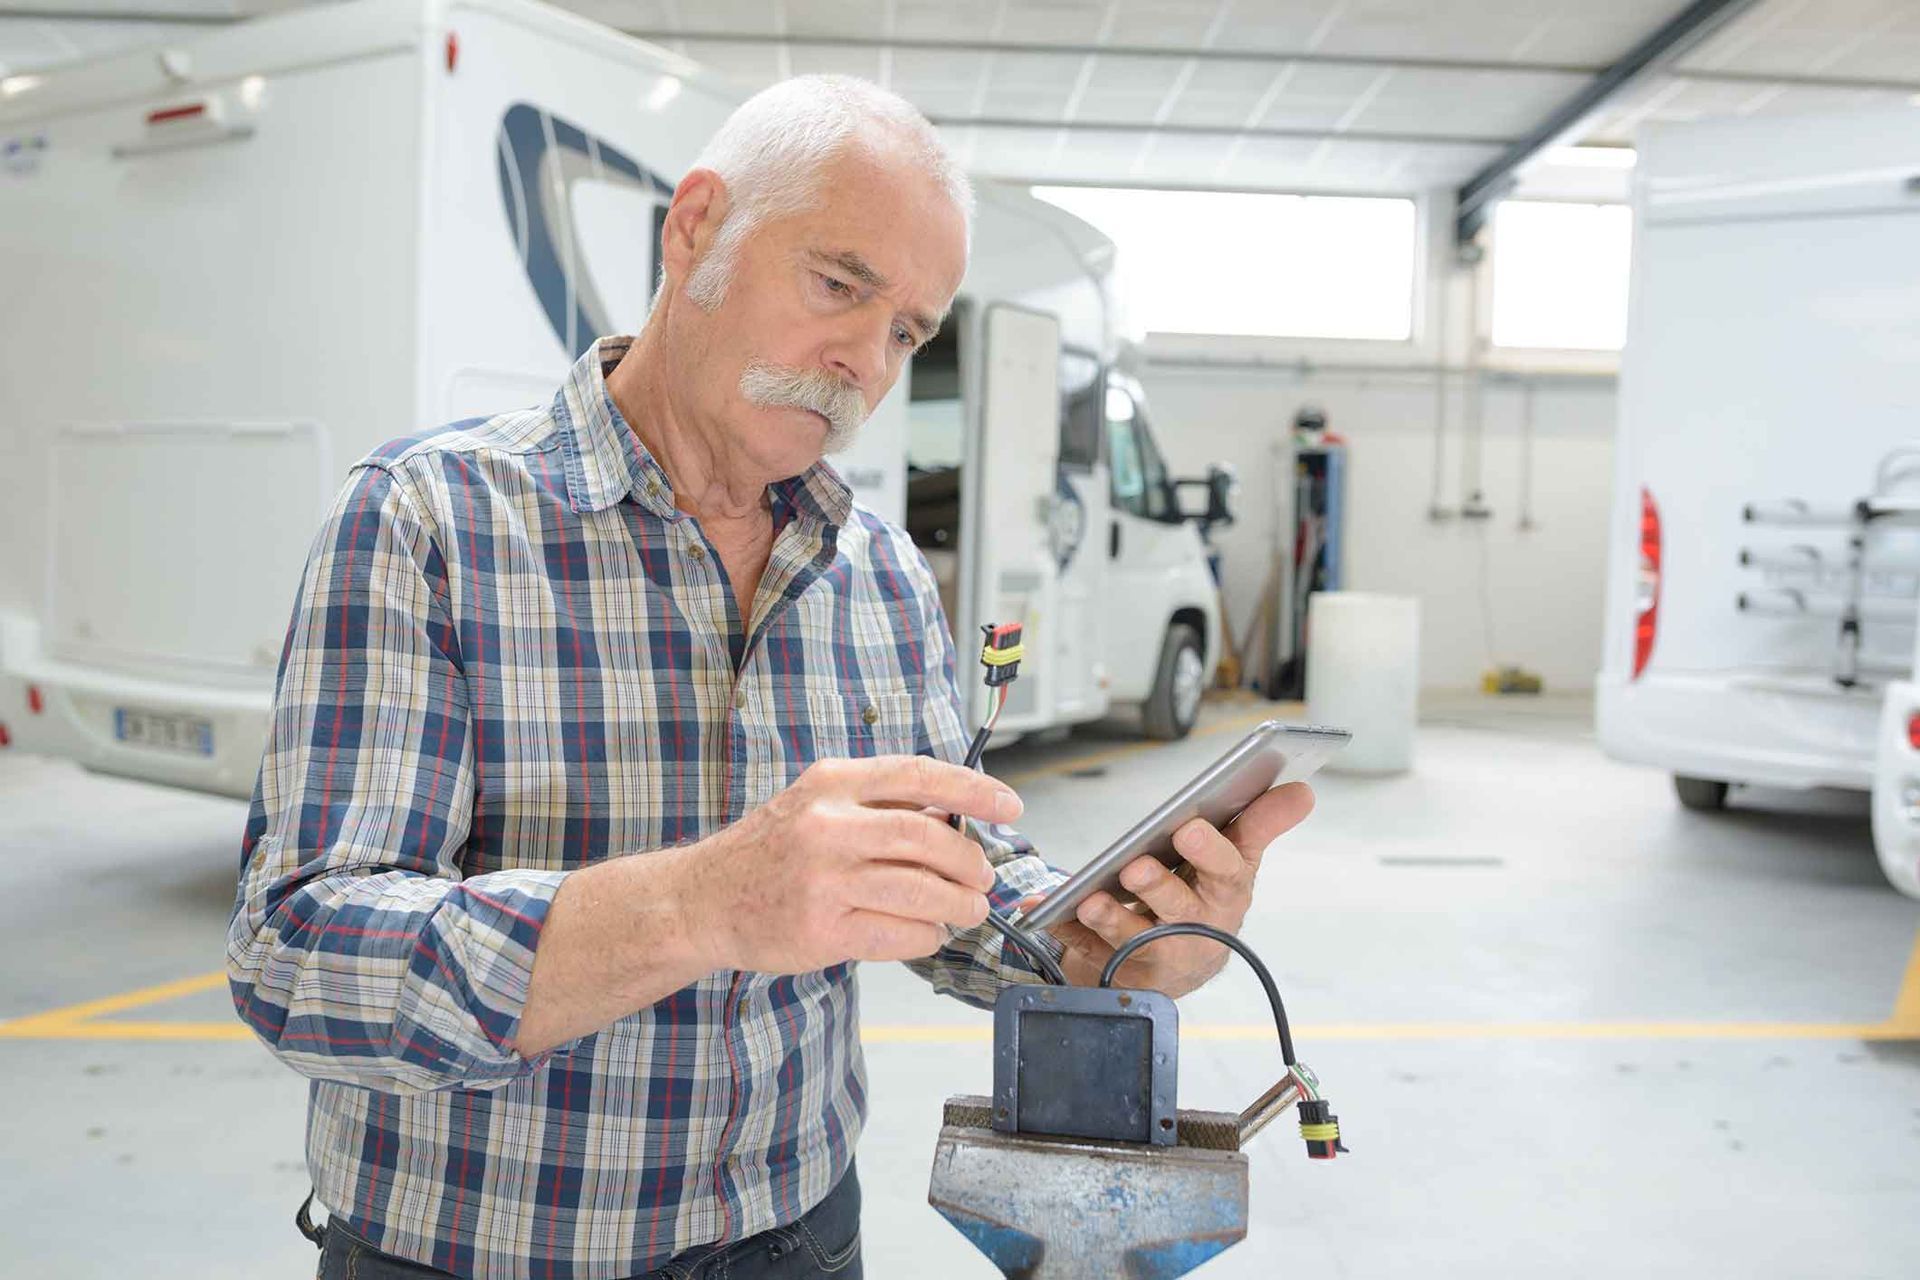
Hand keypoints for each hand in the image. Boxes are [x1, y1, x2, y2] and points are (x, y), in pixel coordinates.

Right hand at [687, 755, 1021, 973]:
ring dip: (958, 905)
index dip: (974, 789)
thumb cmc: (769, 851)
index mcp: (832, 783)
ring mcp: (823, 880)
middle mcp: (826, 826)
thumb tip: (954, 815)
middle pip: (927, 837)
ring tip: (967, 910)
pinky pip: (899, 934)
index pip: (918, 775)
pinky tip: (927, 932)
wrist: (702, 899)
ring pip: (920, 891)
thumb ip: (878, 805)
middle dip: (970, 862)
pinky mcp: (821, 930)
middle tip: (982, 878)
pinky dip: (927, 935)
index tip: (1009, 805)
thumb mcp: (817, 803)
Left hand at [1024, 781, 1314, 996]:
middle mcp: (1196, 929)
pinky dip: (1067, 933)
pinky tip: (1047, 912)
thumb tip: (1303, 790)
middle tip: (1135, 866)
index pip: (1227, 872)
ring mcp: (1158, 955)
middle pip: (1180, 911)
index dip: (1209, 852)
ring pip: (1135, 941)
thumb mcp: (1236, 859)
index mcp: (1226, 894)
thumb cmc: (1206, 896)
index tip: (1187, 828)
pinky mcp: (1120, 970)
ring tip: (1089, 900)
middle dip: (1158, 888)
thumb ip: (1261, 822)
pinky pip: (1088, 954)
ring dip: (1112, 918)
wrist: (1179, 964)